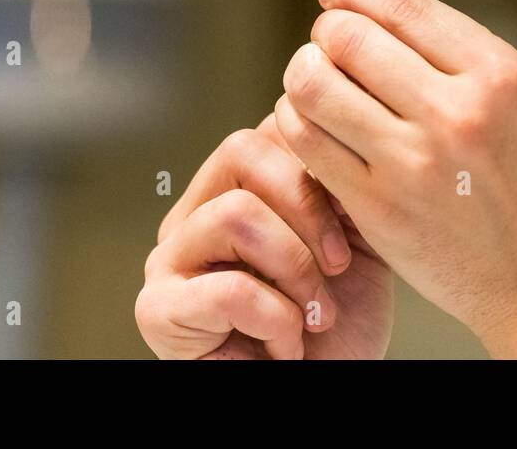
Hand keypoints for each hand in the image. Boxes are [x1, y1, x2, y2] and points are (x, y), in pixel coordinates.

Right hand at [135, 113, 392, 358]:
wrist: (327, 390)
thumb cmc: (337, 324)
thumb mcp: (357, 237)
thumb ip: (342, 181)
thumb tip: (334, 130)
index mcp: (238, 185)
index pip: (270, 126)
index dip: (322, 166)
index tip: (356, 224)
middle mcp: (195, 211)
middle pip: (242, 149)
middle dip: (308, 207)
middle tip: (338, 266)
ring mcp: (171, 258)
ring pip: (235, 212)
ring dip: (295, 270)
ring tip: (313, 313)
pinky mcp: (158, 310)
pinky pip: (227, 288)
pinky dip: (277, 321)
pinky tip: (288, 345)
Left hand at [277, 0, 516, 357]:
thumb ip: (472, 58)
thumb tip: (395, 16)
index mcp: (500, 76)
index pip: (403, 7)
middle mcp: (456, 114)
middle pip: (350, 38)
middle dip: (327, 31)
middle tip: (327, 42)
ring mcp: (412, 163)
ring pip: (314, 85)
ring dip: (304, 73)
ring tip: (316, 81)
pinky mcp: (378, 208)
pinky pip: (306, 142)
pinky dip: (297, 122)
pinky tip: (313, 125)